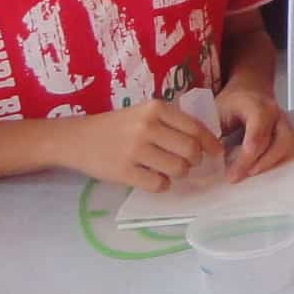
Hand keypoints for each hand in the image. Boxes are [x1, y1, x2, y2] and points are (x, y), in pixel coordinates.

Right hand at [70, 100, 223, 191]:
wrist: (77, 138)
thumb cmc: (116, 126)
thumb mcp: (144, 113)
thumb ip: (171, 123)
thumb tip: (205, 142)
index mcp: (156, 108)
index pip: (196, 127)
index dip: (210, 143)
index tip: (216, 152)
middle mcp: (147, 126)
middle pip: (191, 150)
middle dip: (195, 160)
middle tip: (188, 163)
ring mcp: (135, 149)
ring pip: (178, 168)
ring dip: (180, 173)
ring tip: (169, 170)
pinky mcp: (124, 171)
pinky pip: (159, 184)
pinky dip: (162, 185)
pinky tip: (155, 178)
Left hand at [216, 81, 293, 179]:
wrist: (248, 90)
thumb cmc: (230, 104)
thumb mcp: (215, 113)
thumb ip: (213, 133)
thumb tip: (208, 156)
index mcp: (253, 104)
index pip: (257, 131)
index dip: (248, 154)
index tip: (232, 172)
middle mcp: (273, 111)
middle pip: (276, 140)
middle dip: (258, 162)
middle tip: (237, 175)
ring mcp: (283, 119)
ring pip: (286, 144)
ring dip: (269, 162)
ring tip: (249, 171)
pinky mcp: (287, 128)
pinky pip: (288, 146)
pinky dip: (276, 159)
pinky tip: (258, 165)